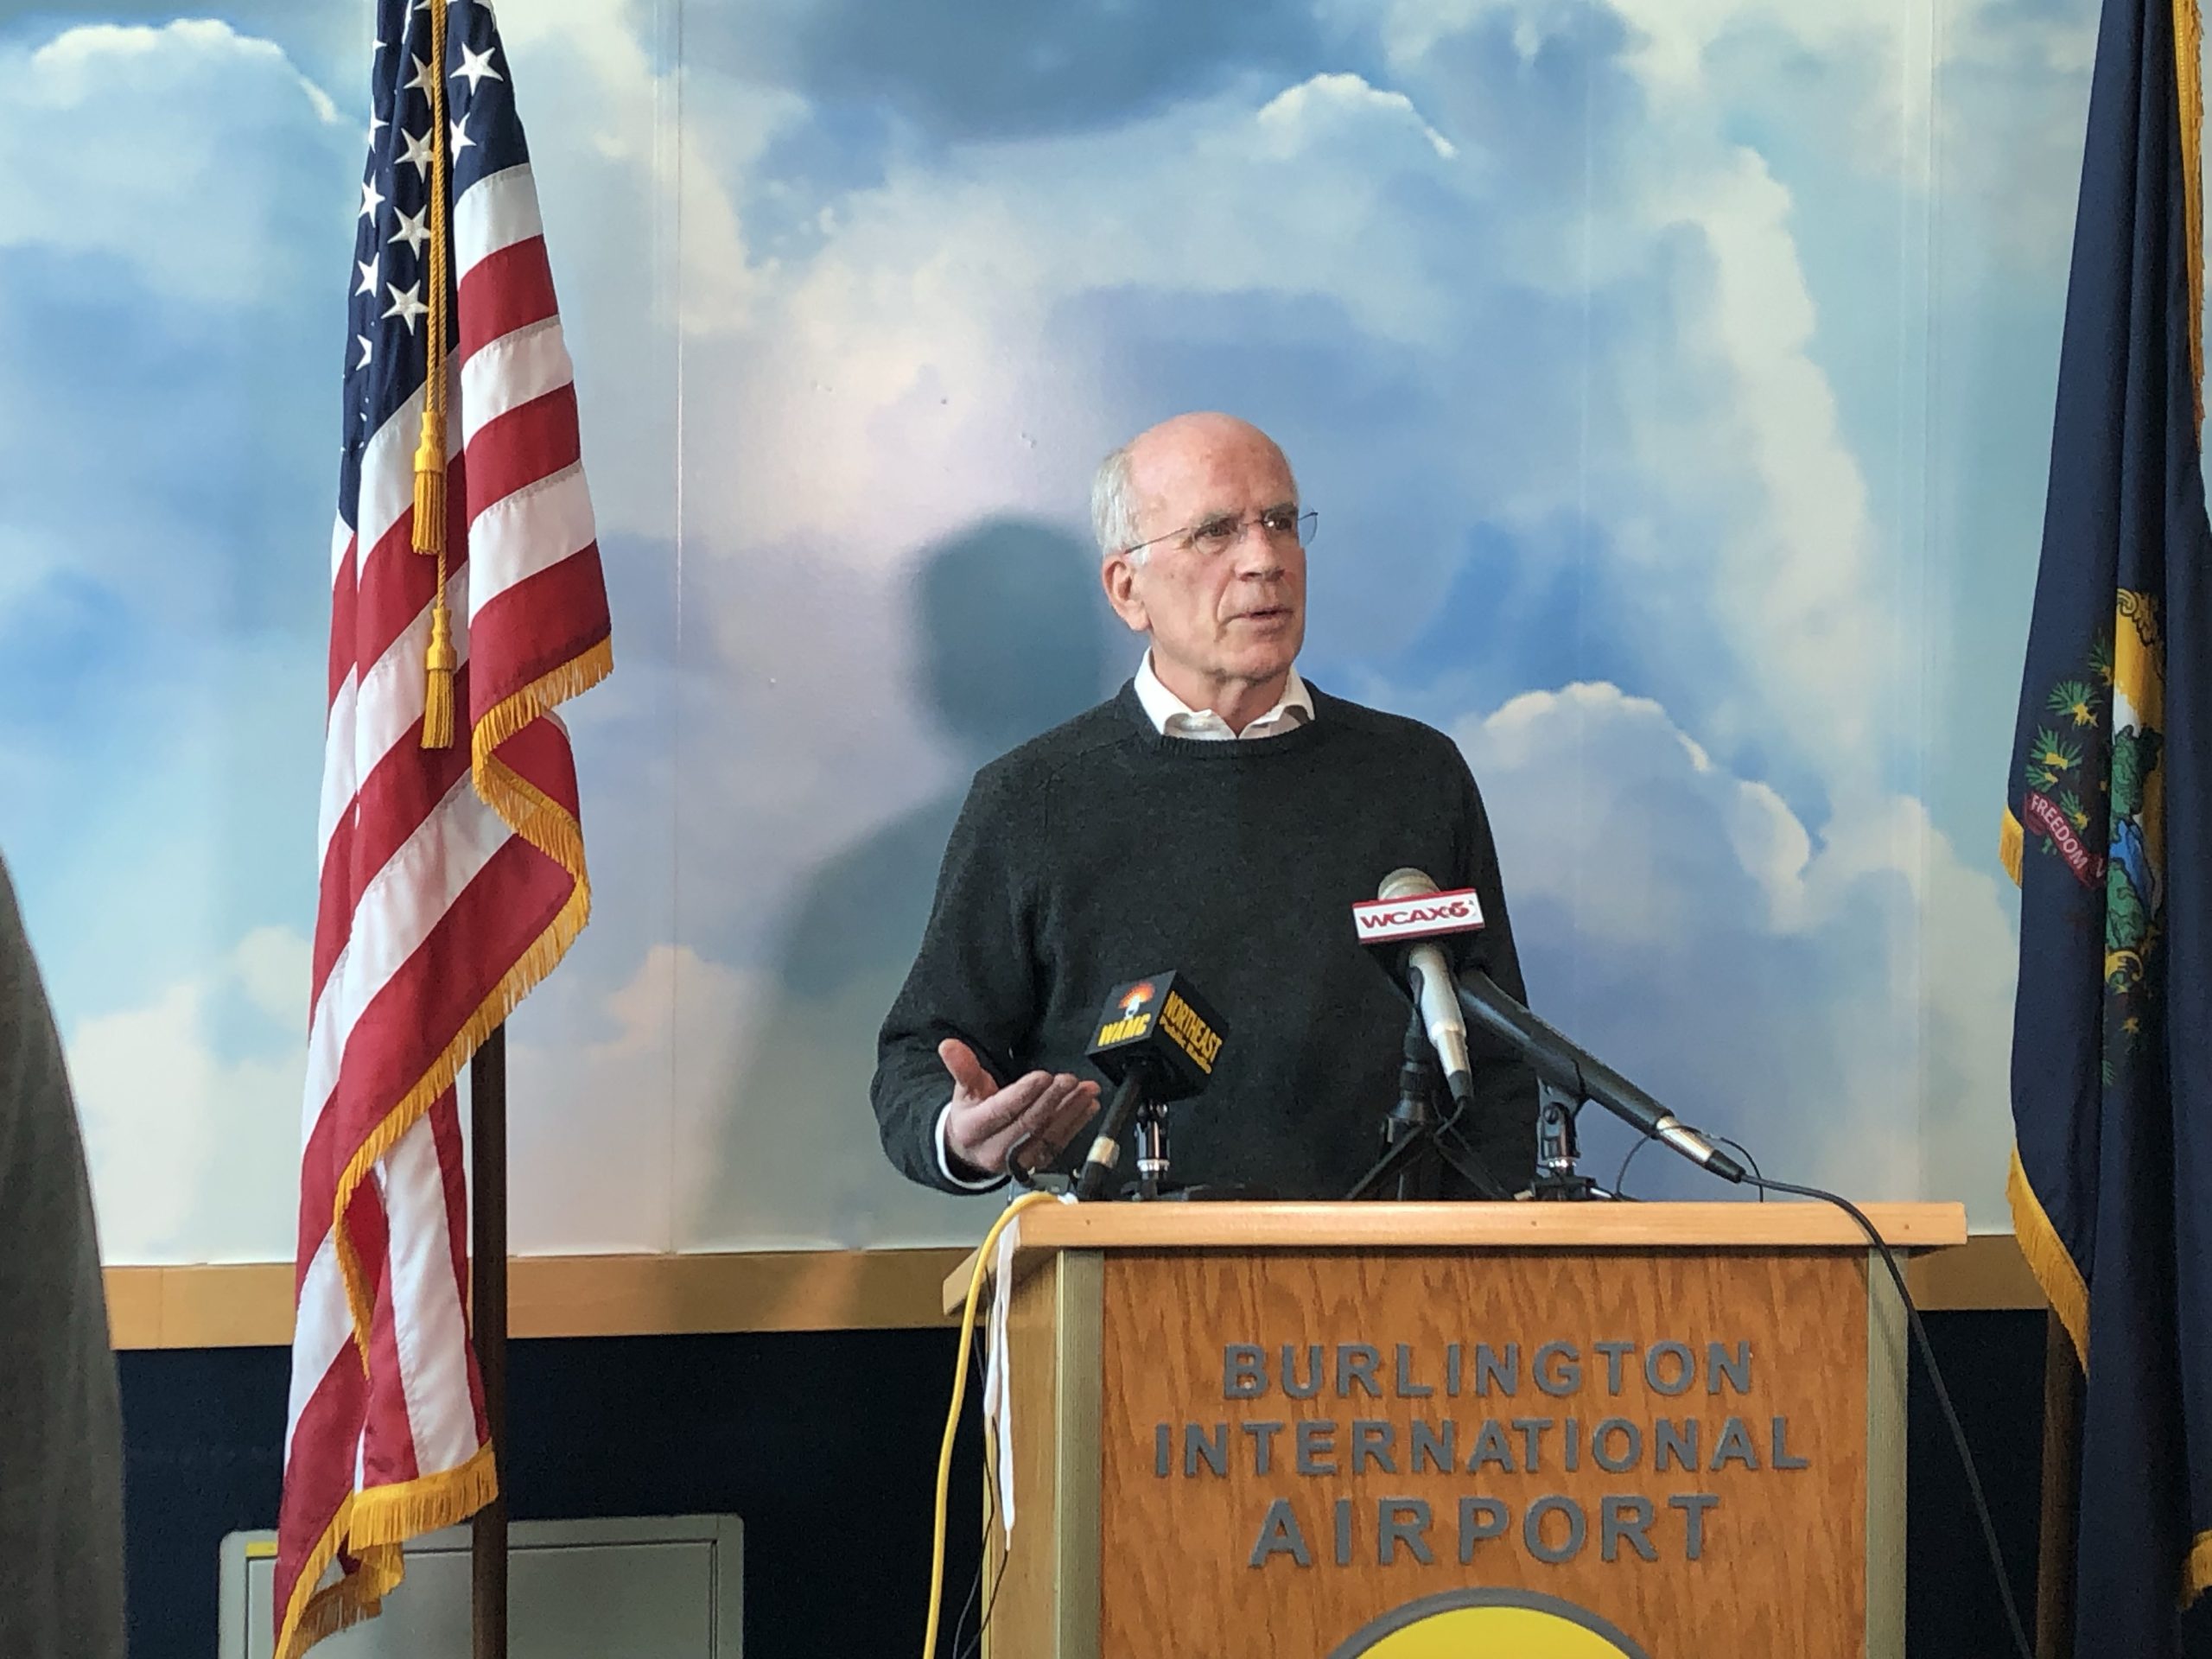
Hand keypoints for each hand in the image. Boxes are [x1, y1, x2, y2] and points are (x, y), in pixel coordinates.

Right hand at [940, 1038, 1100, 1180]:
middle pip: (1028, 1123)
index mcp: (973, 1130)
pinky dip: (1076, 1124)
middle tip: (1070, 1080)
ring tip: (1086, 1091)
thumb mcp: (964, 1090)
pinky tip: (1087, 1107)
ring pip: (1047, 1135)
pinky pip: (1058, 1144)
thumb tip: (949, 1046)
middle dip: (1052, 1099)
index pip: (1001, 1111)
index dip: (1024, 1094)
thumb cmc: (971, 1115)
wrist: (972, 1150)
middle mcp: (994, 1150)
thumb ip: (962, 1067)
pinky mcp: (1034, 1164)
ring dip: (1071, 1111)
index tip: (1044, 1076)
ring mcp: (1016, 1161)